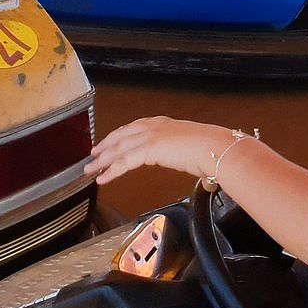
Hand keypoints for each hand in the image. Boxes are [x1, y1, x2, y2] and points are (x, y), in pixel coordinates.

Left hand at [86, 116, 235, 185]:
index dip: (120, 136)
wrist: (217, 149)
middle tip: (93, 155)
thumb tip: (207, 183)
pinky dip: (111, 171)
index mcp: (166, 124)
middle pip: (121, 135)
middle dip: (105, 146)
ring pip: (118, 148)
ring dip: (102, 160)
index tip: (110, 142)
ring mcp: (151, 136)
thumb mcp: (200, 155)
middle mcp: (155, 126)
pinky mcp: (148, 149)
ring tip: (91, 169)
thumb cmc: (215, 152)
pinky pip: (123, 161)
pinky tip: (103, 179)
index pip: (135, 128)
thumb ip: (198, 167)